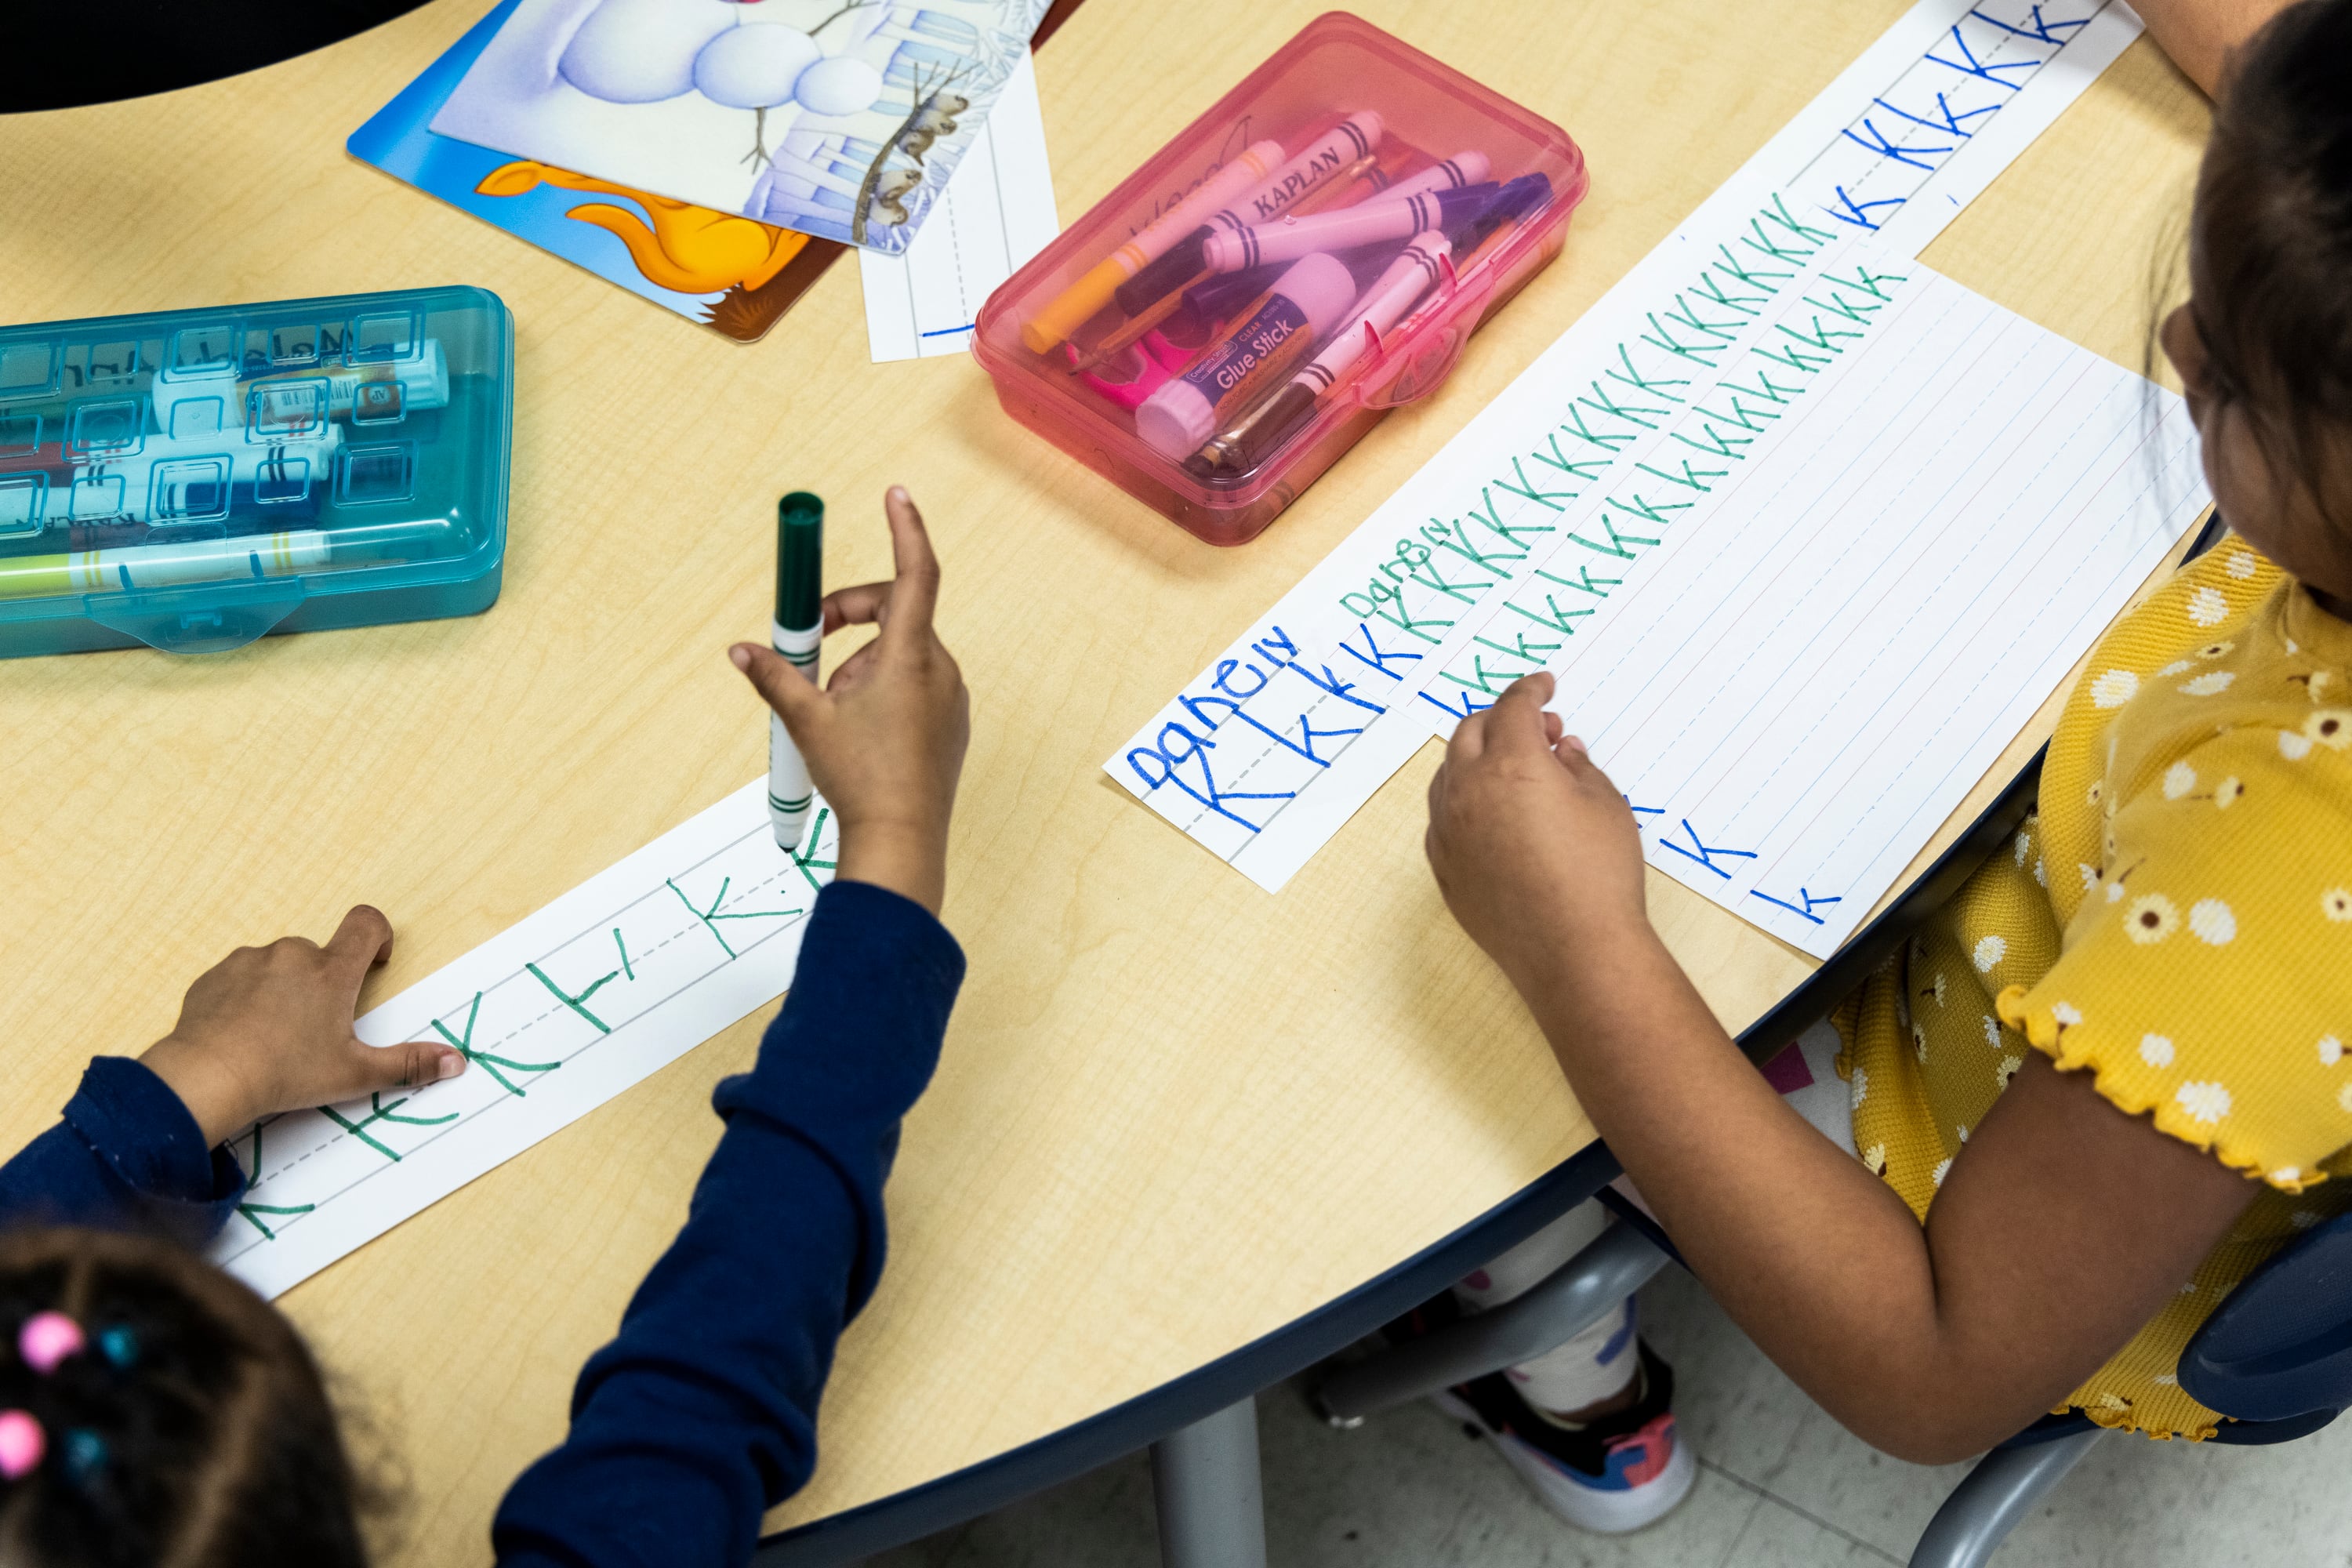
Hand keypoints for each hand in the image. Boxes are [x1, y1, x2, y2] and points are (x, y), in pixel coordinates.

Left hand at [139, 906, 463, 1146]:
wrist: (205, 1078)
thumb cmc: (285, 1073)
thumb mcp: (354, 1074)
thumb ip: (408, 1065)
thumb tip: (457, 1062)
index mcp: (331, 971)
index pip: (366, 923)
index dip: (378, 936)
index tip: (375, 963)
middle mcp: (291, 954)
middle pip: (320, 952)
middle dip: (324, 982)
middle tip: (317, 1027)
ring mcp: (248, 961)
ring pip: (278, 965)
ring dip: (284, 988)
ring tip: (275, 1034)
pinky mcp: (213, 977)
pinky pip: (239, 978)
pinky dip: (246, 998)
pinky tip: (242, 1034)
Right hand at [730, 486, 969, 913]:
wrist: (901, 841)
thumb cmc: (861, 780)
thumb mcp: (807, 721)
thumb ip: (775, 676)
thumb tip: (743, 651)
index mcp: (909, 656)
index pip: (915, 572)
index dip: (905, 528)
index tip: (896, 495)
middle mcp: (938, 668)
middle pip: (894, 612)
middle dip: (847, 618)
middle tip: (809, 642)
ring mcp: (948, 696)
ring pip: (898, 653)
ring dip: (859, 663)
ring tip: (832, 711)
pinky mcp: (949, 722)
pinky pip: (913, 684)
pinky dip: (880, 688)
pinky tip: (859, 730)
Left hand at [1423, 673, 1651, 996]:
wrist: (1576, 952)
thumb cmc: (1599, 877)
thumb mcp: (1605, 805)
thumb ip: (1578, 766)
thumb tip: (1562, 750)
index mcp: (1511, 765)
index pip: (1513, 708)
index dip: (1530, 689)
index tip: (1544, 686)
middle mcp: (1468, 792)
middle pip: (1471, 733)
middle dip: (1501, 720)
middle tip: (1540, 730)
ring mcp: (1449, 832)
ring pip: (1448, 773)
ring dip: (1477, 758)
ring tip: (1516, 769)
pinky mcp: (1445, 869)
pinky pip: (1442, 817)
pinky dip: (1463, 799)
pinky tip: (1493, 812)